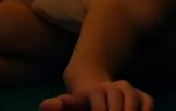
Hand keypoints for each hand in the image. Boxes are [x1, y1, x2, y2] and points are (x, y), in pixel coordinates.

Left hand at [41, 79, 155, 110]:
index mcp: (93, 91)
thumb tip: (49, 105)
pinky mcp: (142, 95)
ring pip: (133, 106)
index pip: (100, 109)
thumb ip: (54, 105)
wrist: (92, 87)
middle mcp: (112, 87)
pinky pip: (148, 103)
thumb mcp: (66, 104)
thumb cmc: (79, 102)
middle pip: (118, 109)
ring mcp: (128, 90)